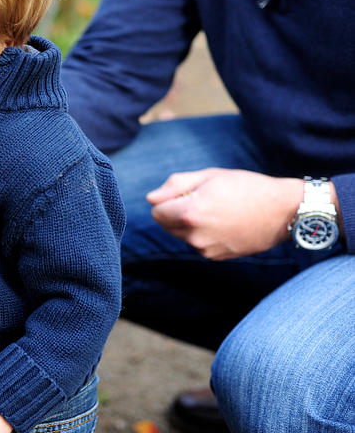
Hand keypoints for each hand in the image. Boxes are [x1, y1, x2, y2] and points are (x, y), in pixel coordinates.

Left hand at [146, 168, 303, 259]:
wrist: (282, 211)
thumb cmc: (245, 187)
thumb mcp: (208, 176)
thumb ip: (175, 185)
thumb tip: (151, 199)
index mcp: (189, 214)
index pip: (156, 211)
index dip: (169, 199)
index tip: (189, 192)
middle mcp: (194, 236)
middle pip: (165, 225)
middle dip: (176, 212)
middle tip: (204, 199)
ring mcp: (206, 249)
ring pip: (180, 235)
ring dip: (189, 224)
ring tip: (217, 210)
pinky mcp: (216, 256)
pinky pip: (197, 243)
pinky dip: (203, 234)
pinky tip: (224, 223)